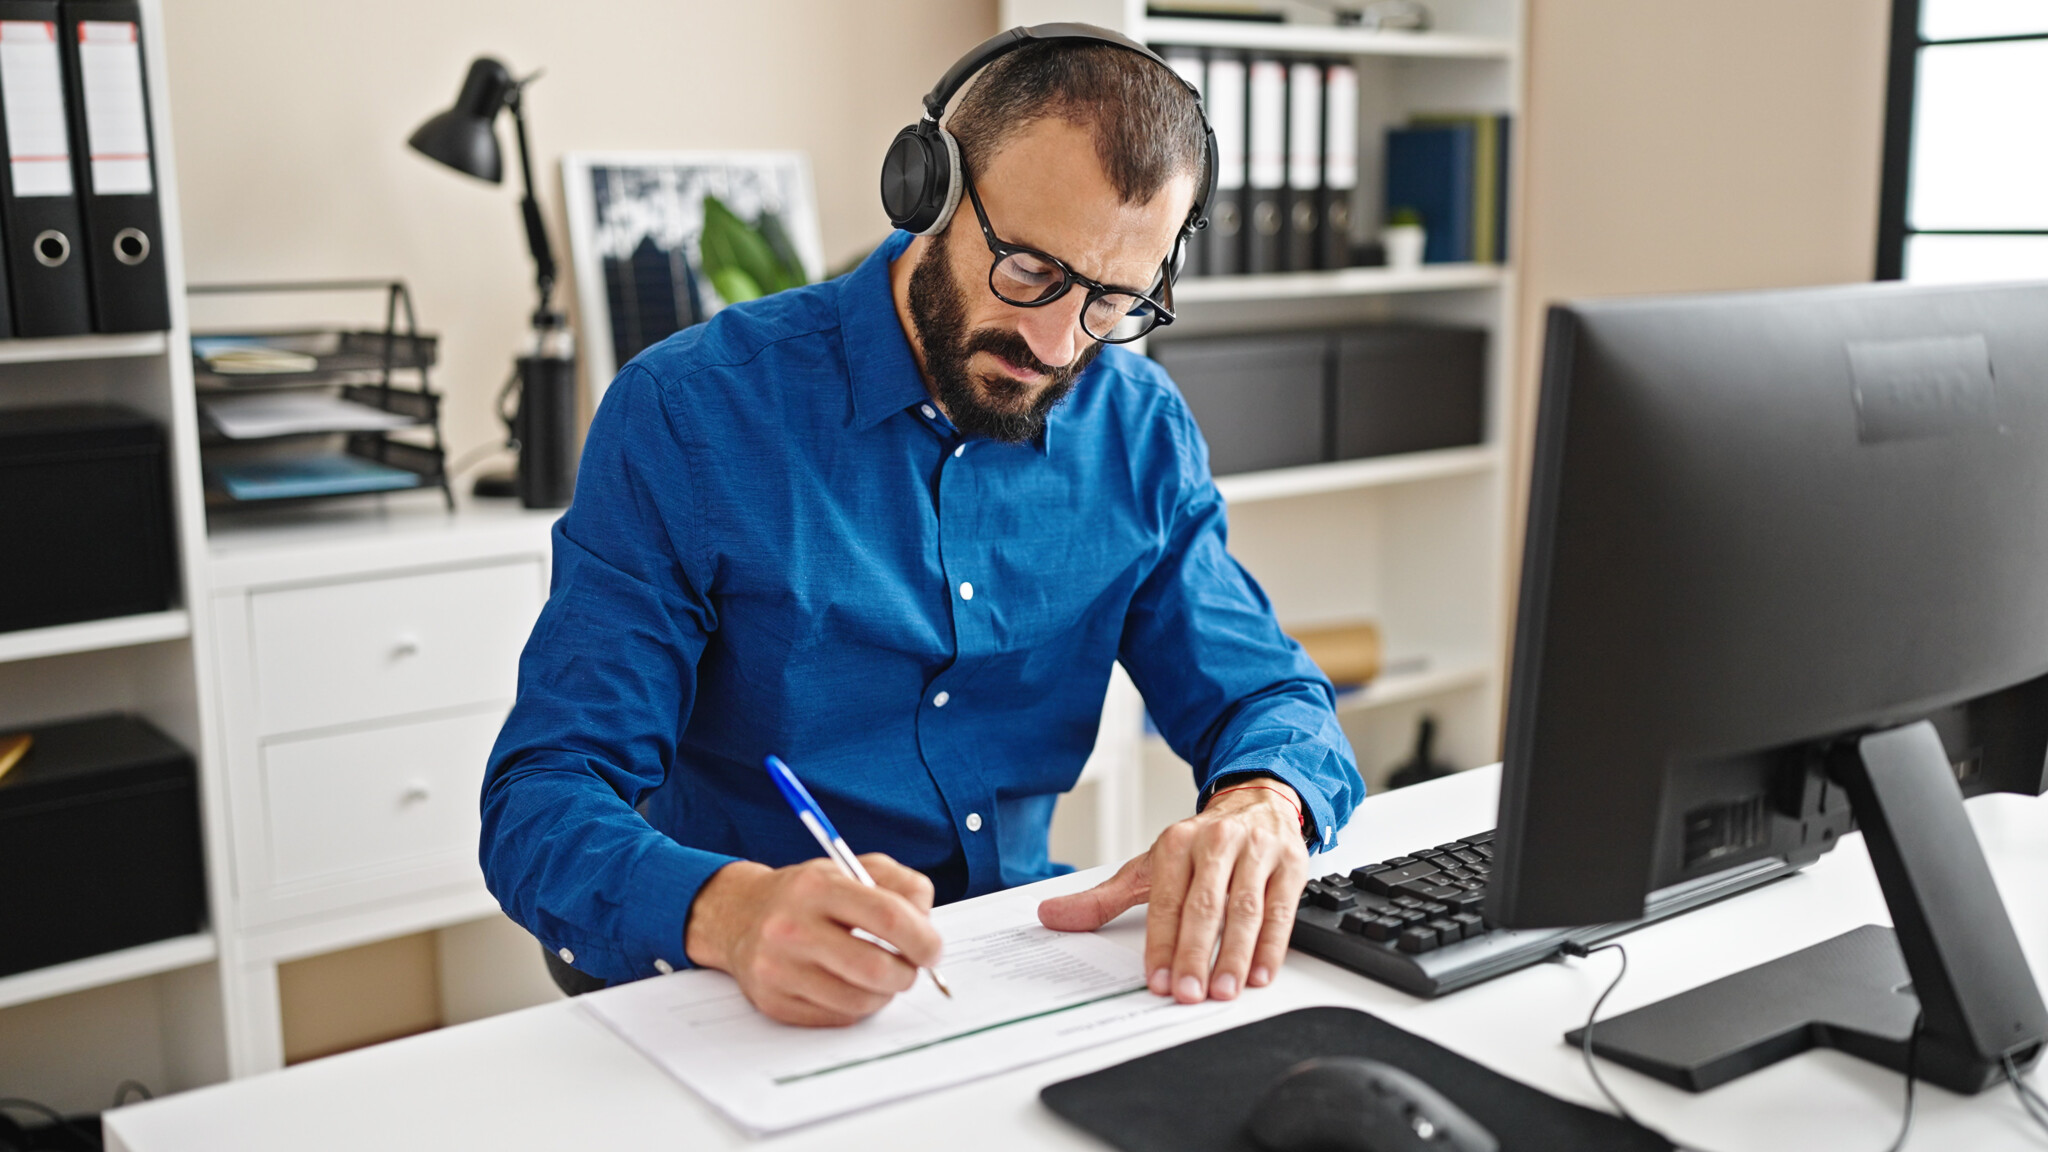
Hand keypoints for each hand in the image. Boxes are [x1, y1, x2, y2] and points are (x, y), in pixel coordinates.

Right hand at [684, 853, 941, 1026]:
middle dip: (907, 974)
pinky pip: (837, 1018)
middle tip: (910, 968)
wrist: (741, 916)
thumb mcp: (853, 868)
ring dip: (884, 994)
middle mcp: (792, 927)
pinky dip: (856, 1007)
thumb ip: (901, 885)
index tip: (932, 949)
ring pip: (859, 1001)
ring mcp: (779, 969)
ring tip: (879, 975)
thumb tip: (927, 924)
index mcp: (818, 886)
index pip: (888, 917)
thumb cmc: (809, 894)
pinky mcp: (773, 1002)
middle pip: (875, 969)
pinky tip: (849, 985)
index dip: (922, 938)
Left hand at [1037, 780, 1308, 1002]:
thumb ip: (1104, 899)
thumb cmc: (1201, 843)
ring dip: (1235, 955)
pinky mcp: (1291, 865)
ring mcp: (1257, 853)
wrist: (1257, 800)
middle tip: (1187, 993)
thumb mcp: (1151, 866)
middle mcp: (1217, 844)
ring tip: (1223, 990)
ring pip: (1245, 910)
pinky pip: (1281, 911)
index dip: (1161, 944)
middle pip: (1205, 906)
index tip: (1156, 981)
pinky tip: (1260, 974)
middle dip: (1194, 954)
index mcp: (1177, 844)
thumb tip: (1051, 916)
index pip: (1166, 901)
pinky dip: (1272, 946)